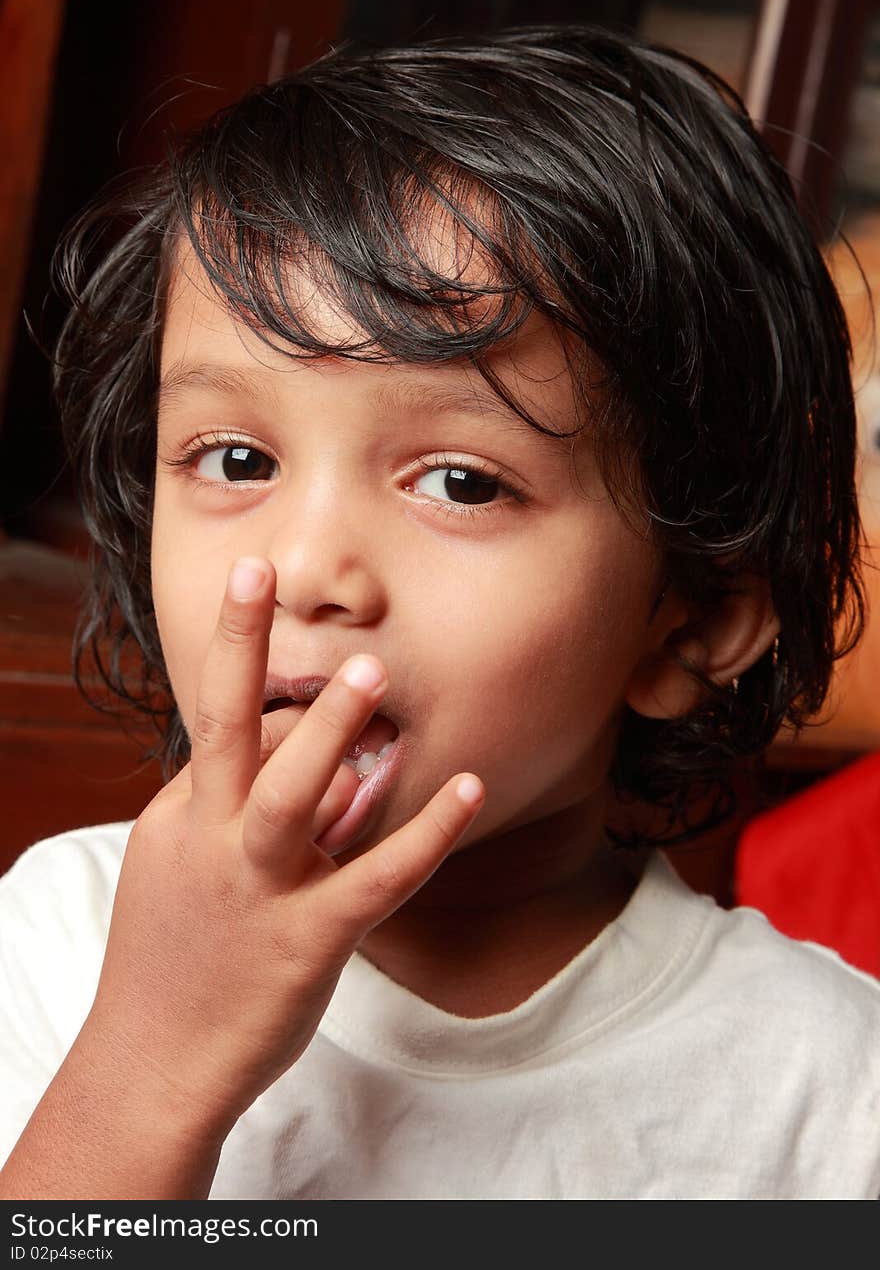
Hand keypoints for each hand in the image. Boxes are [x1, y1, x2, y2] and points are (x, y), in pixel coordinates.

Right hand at [81, 556, 484, 1138]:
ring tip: (370, 672)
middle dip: (238, 649)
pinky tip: (467, 788)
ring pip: (288, 795)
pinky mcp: (307, 940)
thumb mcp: (186, 871)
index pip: (223, 731)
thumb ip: (246, 811)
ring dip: (328, 731)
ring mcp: (257, 890)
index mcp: (180, 818)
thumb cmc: (176, 960)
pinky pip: (377, 878)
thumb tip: (323, 762)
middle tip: (265, 575)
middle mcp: (210, 842)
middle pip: (221, 729)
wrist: (152, 1067)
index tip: (275, 615)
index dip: (254, 677)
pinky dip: (426, 832)